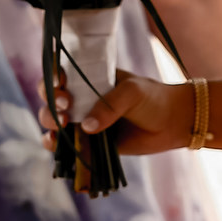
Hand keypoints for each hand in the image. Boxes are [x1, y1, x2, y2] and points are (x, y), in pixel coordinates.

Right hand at [39, 69, 192, 154]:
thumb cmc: (153, 99)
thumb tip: (86, 127)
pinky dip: (56, 146)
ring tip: (60, 127)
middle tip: (65, 109)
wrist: (172, 123)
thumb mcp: (133, 92)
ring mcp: (84, 121)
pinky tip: (55, 145)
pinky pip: (67, 145)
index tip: (59, 84)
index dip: (53, 78)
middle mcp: (83, 99)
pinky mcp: (90, 143)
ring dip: (50, 125)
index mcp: (91, 78)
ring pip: (55, 122)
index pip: (62, 74)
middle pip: (52, 99)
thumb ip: (110, 105)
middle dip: (51, 105)